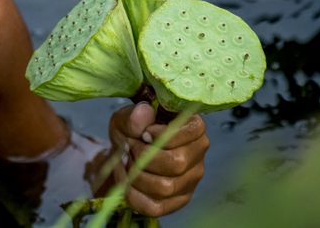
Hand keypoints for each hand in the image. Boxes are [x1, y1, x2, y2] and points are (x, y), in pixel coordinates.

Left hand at [107, 102, 208, 216]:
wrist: (122, 154)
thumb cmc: (131, 133)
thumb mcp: (126, 119)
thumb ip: (134, 116)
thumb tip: (144, 112)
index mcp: (193, 129)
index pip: (192, 131)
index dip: (163, 134)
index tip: (145, 133)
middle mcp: (197, 156)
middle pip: (177, 163)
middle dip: (144, 156)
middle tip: (129, 147)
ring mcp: (189, 182)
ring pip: (165, 186)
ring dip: (136, 174)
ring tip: (126, 162)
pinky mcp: (176, 202)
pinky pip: (155, 206)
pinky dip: (133, 193)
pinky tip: (126, 179)